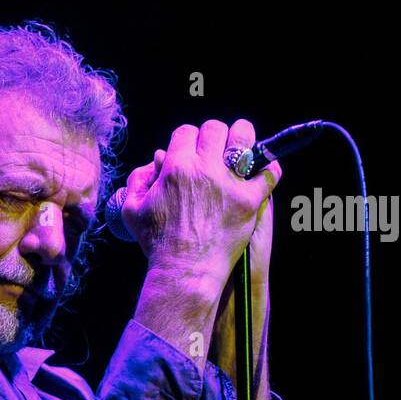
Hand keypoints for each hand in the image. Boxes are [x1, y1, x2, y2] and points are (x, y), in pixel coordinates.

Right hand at [119, 119, 280, 294]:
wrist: (183, 271)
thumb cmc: (157, 243)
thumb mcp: (131, 210)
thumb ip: (138, 180)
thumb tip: (157, 158)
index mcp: (175, 167)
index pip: (186, 131)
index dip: (187, 139)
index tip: (190, 150)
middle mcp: (204, 169)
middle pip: (215, 129)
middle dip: (214, 136)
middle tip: (216, 149)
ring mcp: (229, 184)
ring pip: (244, 138)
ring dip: (244, 138)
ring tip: (243, 147)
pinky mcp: (250, 201)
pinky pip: (268, 173)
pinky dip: (269, 167)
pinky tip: (263, 170)